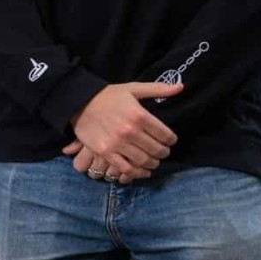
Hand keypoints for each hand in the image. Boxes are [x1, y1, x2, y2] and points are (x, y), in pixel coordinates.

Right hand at [63, 82, 181, 182]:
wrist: (79, 102)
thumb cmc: (108, 95)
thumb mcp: (134, 88)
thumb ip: (158, 89)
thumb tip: (181, 87)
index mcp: (140, 115)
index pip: (165, 135)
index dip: (171, 140)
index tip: (170, 141)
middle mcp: (130, 131)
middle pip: (156, 150)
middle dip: (163, 153)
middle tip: (163, 152)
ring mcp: (117, 144)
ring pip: (143, 161)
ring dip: (153, 164)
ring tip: (153, 162)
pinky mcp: (105, 152)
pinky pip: (126, 168)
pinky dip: (137, 173)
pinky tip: (142, 172)